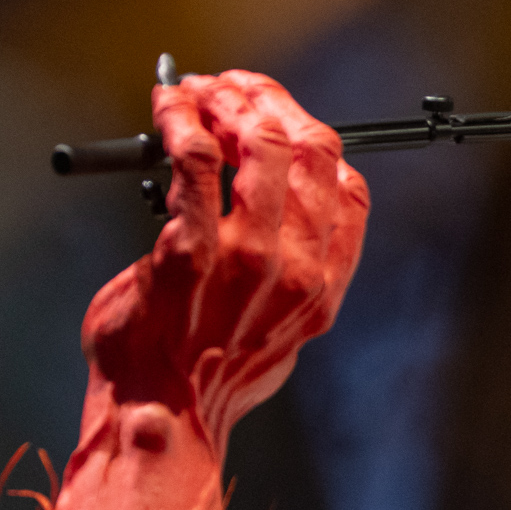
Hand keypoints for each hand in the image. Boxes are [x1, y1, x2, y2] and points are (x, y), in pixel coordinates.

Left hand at [49, 70, 368, 509]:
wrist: (161, 420)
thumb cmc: (205, 382)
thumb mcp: (277, 338)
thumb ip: (289, 285)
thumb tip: (274, 229)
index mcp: (322, 290)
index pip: (349, 190)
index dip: (315, 140)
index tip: (280, 121)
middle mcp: (298, 272)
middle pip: (312, 154)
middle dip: (272, 104)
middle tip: (235, 89)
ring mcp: (248, 261)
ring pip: (260, 146)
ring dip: (227, 102)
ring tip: (200, 92)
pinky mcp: (190, 251)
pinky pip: (195, 160)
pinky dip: (181, 119)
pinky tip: (170, 108)